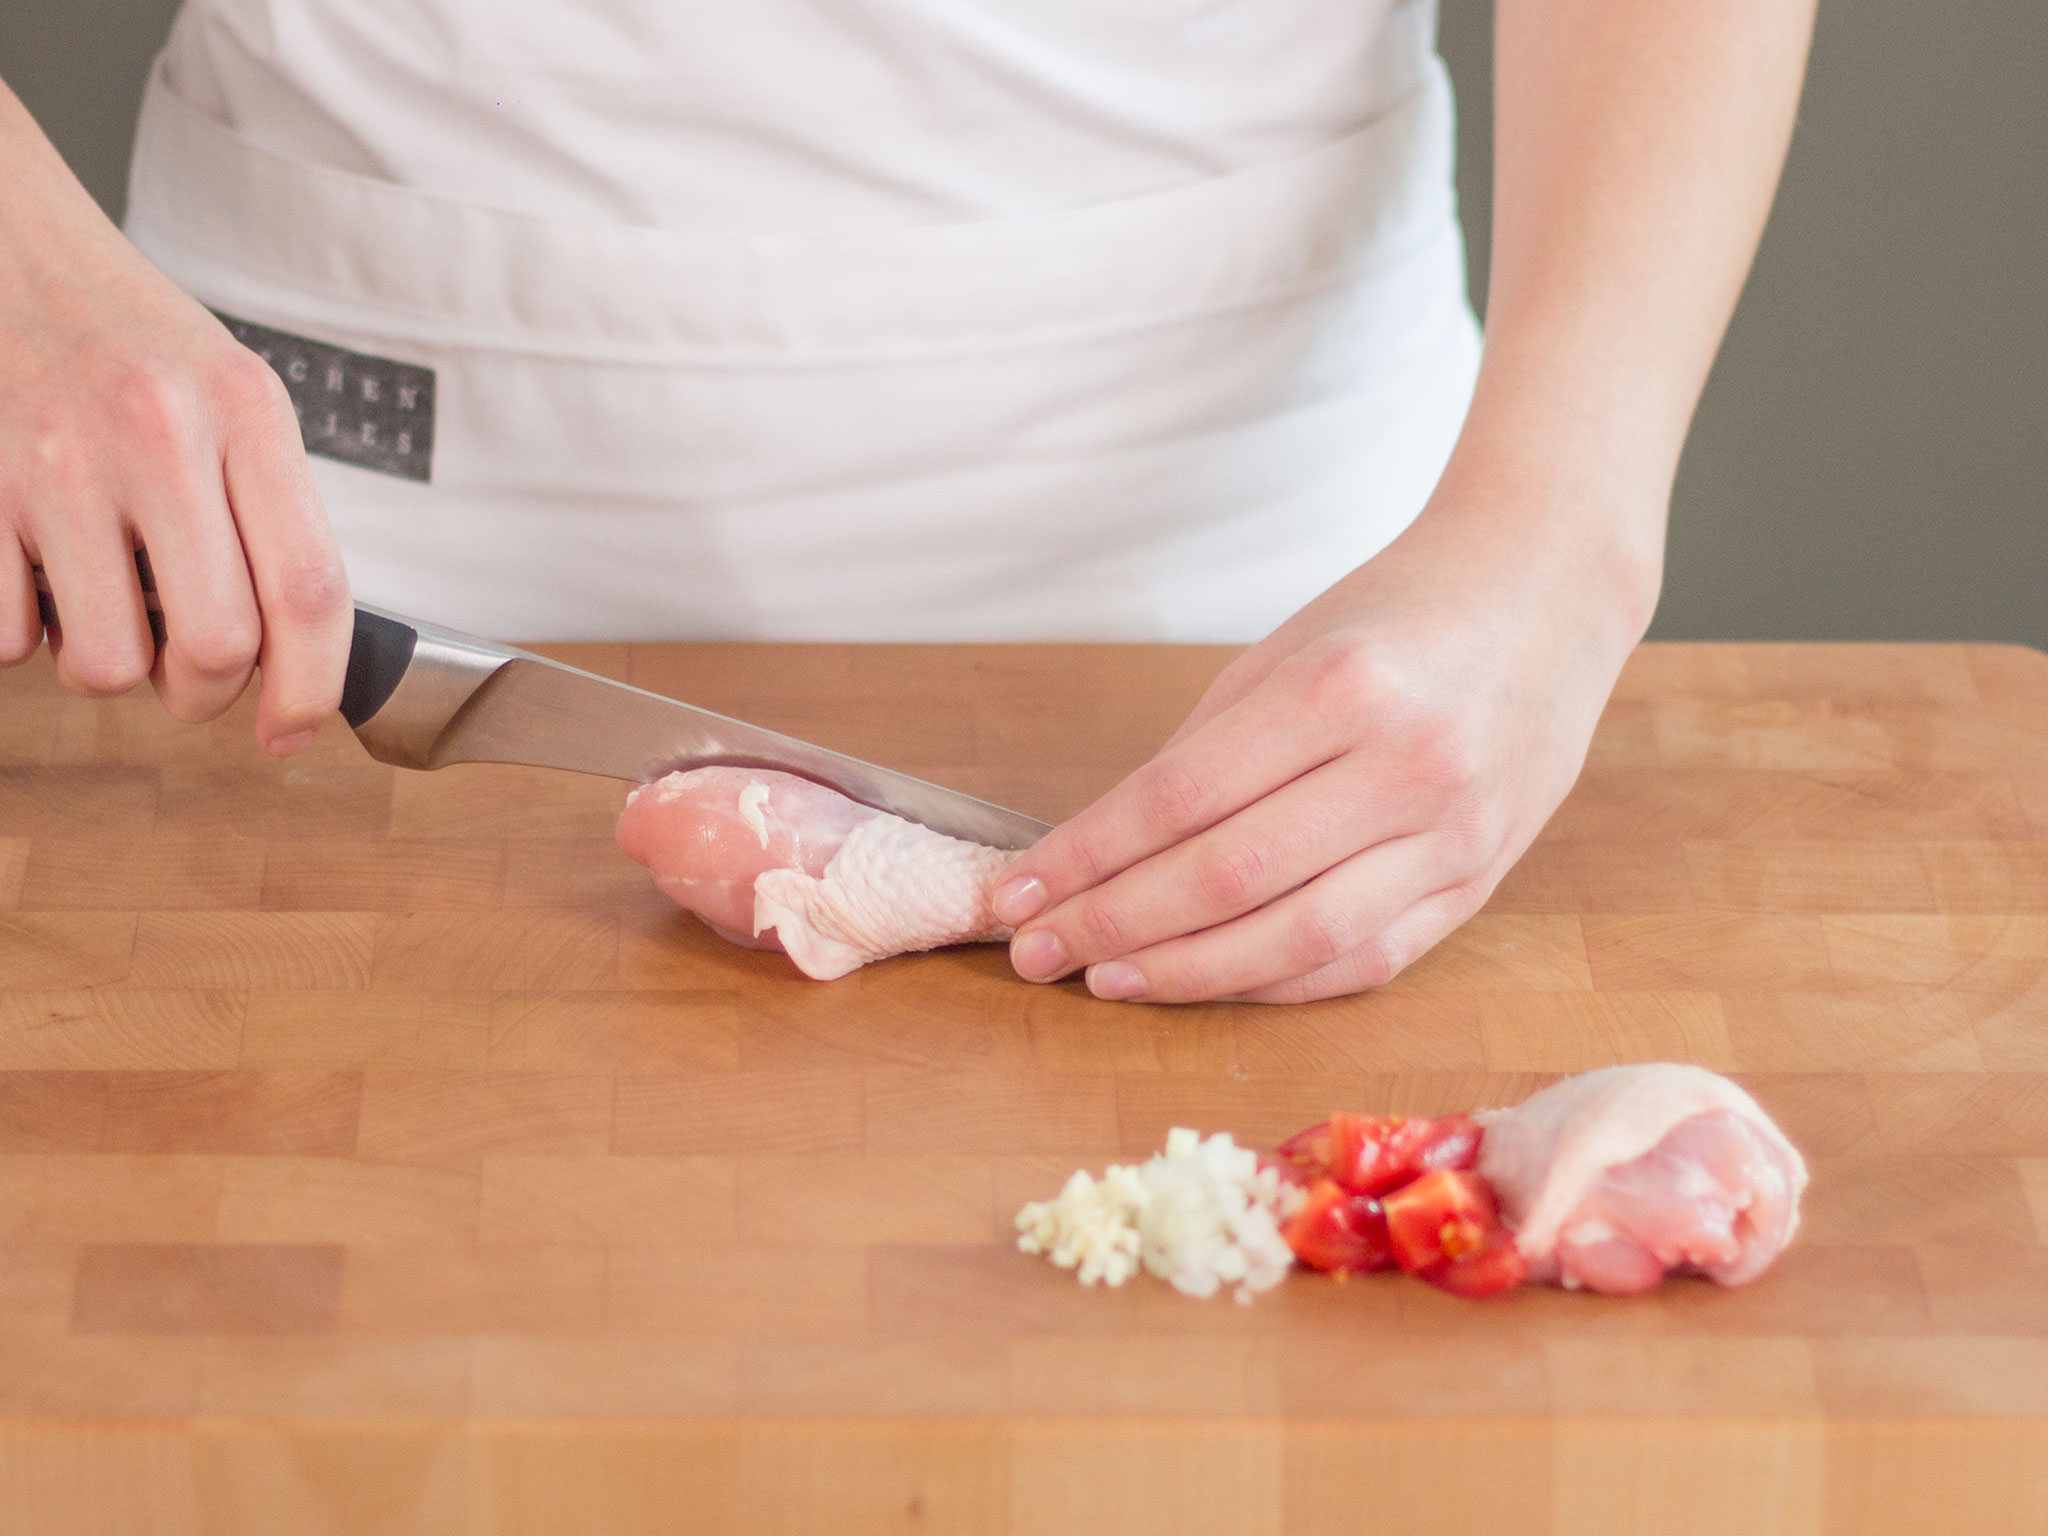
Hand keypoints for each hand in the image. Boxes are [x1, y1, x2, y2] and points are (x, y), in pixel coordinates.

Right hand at [0, 80, 349, 753]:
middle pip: (216, 647)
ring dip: (109, 666)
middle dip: (205, 691)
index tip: (292, 731)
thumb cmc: (125, 333)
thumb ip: (269, 510)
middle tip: (189, 671)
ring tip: (104, 605)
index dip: (311, 688)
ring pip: (107, 662)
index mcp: (246, 412)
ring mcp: (55, 463)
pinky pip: (7, 637)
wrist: (3, 241)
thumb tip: (291, 655)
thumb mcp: (231, 395)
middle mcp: (158, 435)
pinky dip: (22, 633)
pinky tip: (34, 572)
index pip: (309, 590)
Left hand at [991, 474, 1655, 1003]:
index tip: (1016, 894)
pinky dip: (1275, 984)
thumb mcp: (1284, 654)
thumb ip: (1204, 755)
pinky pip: (1365, 960)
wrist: (1544, 596)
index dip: (1087, 857)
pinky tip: (1205, 985)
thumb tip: (1102, 857)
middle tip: (1037, 952)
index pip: (1181, 798)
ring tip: (1106, 979)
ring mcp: (1454, 834)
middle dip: (1115, 923)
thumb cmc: (1397, 617)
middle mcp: (1406, 765)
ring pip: (1298, 938)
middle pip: (1230, 877)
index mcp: (1342, 689)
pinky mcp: (1478, 882)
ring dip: (1186, 973)